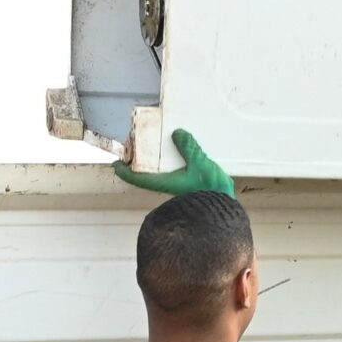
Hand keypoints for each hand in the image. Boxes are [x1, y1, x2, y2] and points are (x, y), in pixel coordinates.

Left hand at [114, 129, 235, 197]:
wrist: (225, 208)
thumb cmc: (210, 191)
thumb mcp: (200, 165)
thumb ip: (189, 148)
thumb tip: (177, 133)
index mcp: (164, 182)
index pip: (137, 178)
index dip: (124, 171)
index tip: (116, 163)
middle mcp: (168, 186)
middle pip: (148, 173)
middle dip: (142, 160)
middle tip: (139, 145)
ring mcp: (178, 187)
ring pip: (162, 173)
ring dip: (159, 161)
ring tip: (160, 145)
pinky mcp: (189, 186)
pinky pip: (175, 172)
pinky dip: (173, 163)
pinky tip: (180, 154)